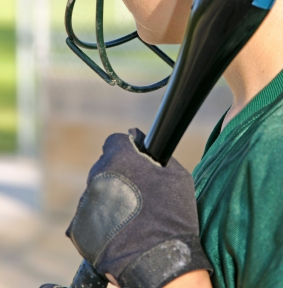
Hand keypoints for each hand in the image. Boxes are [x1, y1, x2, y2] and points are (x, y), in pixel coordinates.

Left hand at [66, 129, 211, 287]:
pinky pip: (90, 215)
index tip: (133, 159)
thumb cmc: (172, 216)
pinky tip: (120, 228)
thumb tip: (144, 147)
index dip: (126, 148)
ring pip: (96, 191)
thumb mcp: (176, 175)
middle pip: (104, 166)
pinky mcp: (79, 226)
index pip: (115, 141)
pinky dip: (101, 219)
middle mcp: (97, 176)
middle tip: (135, 191)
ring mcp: (86, 202)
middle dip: (117, 173)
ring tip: (129, 214)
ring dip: (108, 196)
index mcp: (120, 159)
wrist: (160, 261)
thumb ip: (156, 156)